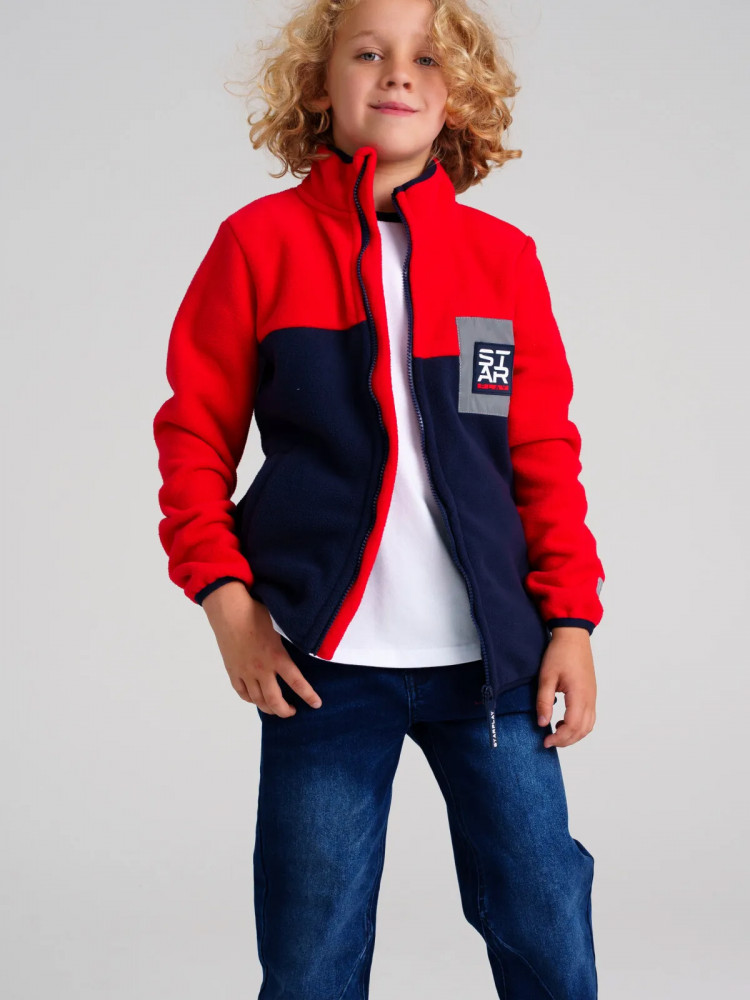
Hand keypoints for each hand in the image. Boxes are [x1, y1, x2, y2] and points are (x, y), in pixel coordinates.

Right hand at [201, 582, 322, 716]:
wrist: (228, 611)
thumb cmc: (255, 612)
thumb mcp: (279, 626)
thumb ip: (289, 642)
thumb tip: (305, 644)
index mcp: (277, 657)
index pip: (297, 682)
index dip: (308, 696)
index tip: (316, 704)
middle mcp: (261, 669)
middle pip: (274, 700)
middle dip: (285, 711)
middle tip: (293, 711)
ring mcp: (245, 672)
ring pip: (258, 700)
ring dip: (269, 709)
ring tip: (276, 709)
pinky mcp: (233, 671)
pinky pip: (242, 693)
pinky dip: (251, 700)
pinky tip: (257, 699)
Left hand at [536, 627, 595, 748]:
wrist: (573, 637)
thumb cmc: (560, 653)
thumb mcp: (546, 677)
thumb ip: (544, 702)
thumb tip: (542, 723)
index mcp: (579, 695)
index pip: (572, 726)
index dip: (559, 738)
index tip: (545, 741)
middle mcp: (590, 698)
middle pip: (582, 730)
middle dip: (566, 740)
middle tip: (549, 741)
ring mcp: (592, 696)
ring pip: (588, 725)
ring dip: (574, 734)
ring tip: (556, 732)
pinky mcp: (591, 693)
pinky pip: (589, 717)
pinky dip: (579, 725)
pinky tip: (564, 721)